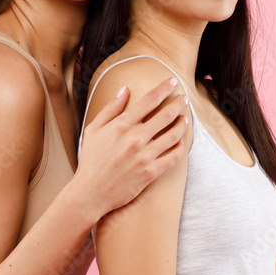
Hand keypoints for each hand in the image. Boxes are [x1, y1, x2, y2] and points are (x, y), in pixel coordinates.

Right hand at [76, 78, 188, 216]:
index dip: (164, 89)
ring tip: (185, 119)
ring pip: (173, 136)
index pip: (149, 101)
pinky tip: (180, 143)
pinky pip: (172, 158)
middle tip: (184, 98)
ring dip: (181, 125)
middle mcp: (135, 138)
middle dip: (178, 104)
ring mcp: (144, 156)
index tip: (173, 82)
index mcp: (121, 125)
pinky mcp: (150, 173)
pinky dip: (179, 149)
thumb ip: (111, 109)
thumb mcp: (93, 130)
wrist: (90, 192)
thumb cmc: (90, 160)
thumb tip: (125, 90)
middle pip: (165, 115)